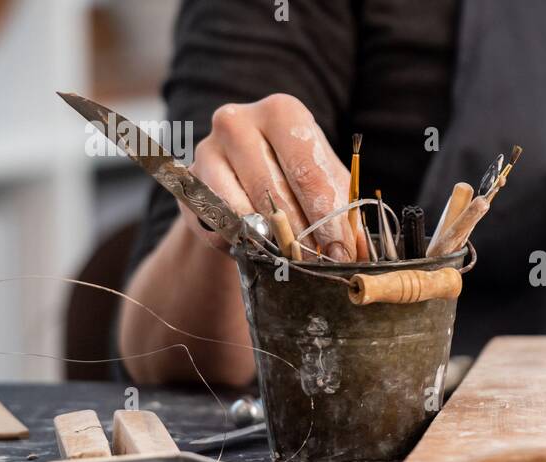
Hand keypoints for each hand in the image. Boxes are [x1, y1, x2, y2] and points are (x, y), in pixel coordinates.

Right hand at [184, 94, 354, 260]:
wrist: (246, 177)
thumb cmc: (297, 177)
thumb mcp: (327, 184)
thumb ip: (343, 211)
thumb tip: (358, 251)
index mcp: (282, 112)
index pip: (307, 170)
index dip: (328, 218)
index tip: (341, 253)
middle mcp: (237, 122)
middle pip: (274, 191)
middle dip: (302, 236)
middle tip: (321, 265)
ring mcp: (206, 150)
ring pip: (241, 210)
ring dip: (271, 244)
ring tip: (295, 263)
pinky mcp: (188, 183)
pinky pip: (216, 225)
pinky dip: (242, 246)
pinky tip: (262, 254)